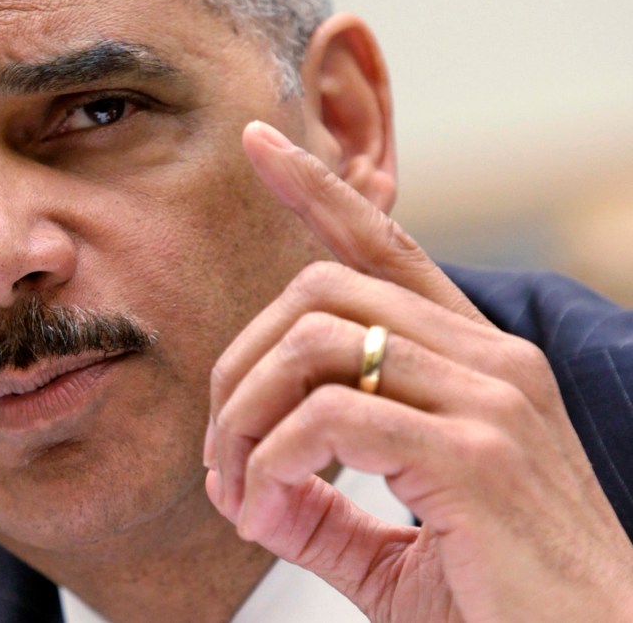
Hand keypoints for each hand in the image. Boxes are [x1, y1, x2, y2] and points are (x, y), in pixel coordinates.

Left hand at [204, 121, 632, 621]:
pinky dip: (276, 459)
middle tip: (219, 456)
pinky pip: (335, 414)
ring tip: (237, 490)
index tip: (259, 145)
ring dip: (245, 417)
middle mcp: (486, 359)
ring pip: (315, 343)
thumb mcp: (396, 548)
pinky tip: (268, 508)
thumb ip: (323, 507)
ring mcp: (487, 399)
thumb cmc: (503, 602)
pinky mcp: (475, 454)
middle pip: (317, 294)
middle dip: (239, 367)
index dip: (316, 189)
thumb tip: (249, 491)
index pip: (384, 244)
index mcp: (474, 362)